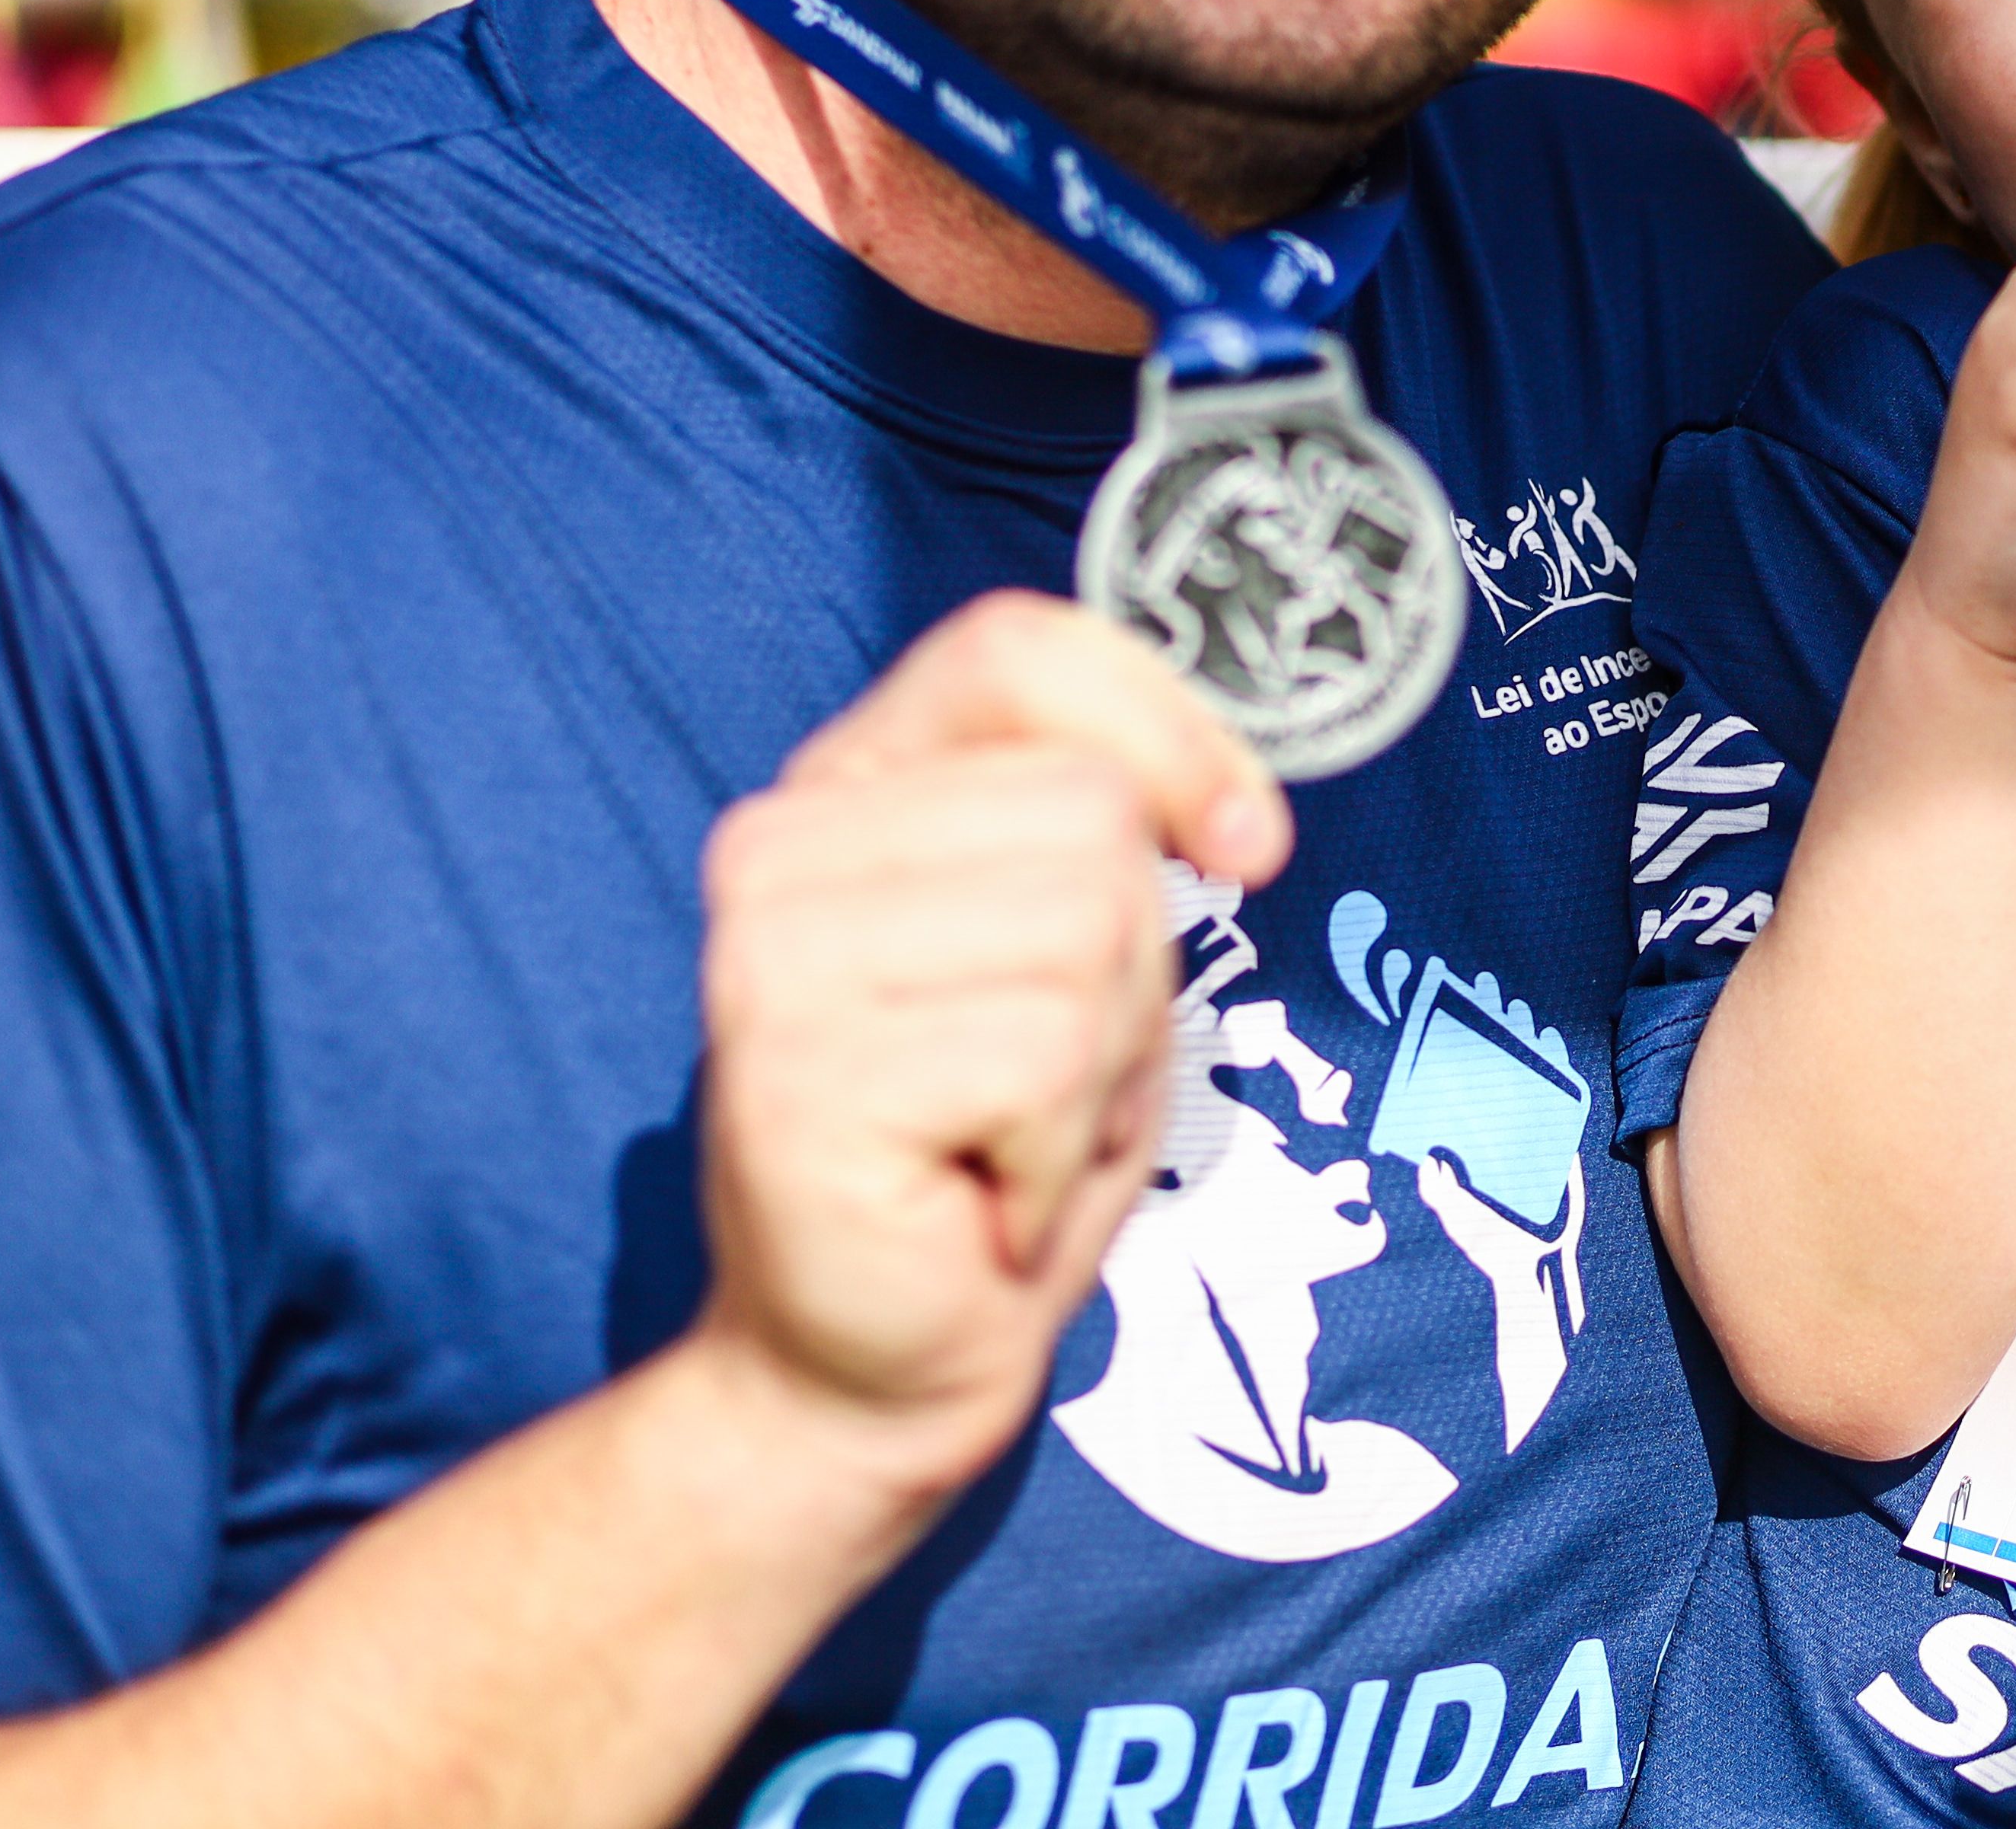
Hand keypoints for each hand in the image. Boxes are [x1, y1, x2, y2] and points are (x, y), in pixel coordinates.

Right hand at [687, 591, 1286, 1504]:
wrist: (874, 1363)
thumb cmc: (995, 1150)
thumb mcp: (1078, 951)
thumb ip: (1110, 829)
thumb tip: (1235, 812)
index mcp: (845, 786)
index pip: (1016, 651)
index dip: (1166, 729)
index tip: (1246, 846)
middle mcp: (778, 847)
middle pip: (1090, 816)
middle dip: (1128, 971)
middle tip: (1036, 1083)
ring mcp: (768, 960)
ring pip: (1086, 931)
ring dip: (1097, 1068)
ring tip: (1006, 1138)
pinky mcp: (795, 1075)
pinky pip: (1046, 1056)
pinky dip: (1061, 1150)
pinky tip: (981, 1197)